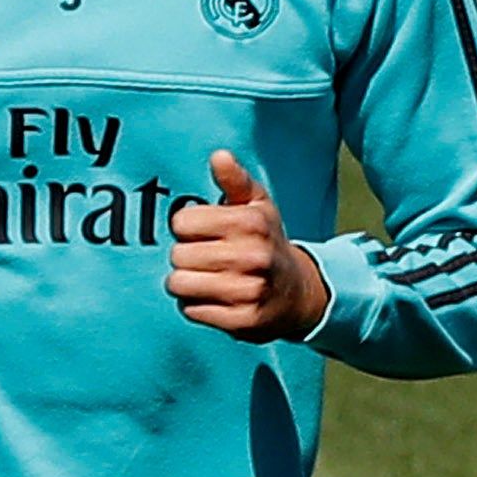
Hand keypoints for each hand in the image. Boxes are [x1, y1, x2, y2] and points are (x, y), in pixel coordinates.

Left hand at [168, 149, 331, 339]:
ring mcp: (249, 290)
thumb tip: (218, 156)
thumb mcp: (257, 207)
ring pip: (179, 284)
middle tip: (208, 259)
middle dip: (186, 258)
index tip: (206, 233)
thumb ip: (234, 180)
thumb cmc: (266, 242)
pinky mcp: (243, 320)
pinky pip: (192, 310)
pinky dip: (198, 307)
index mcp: (252, 223)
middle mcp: (253, 256)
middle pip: (178, 255)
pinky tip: (217, 299)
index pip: (182, 223)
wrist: (298, 293)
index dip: (189, 228)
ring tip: (209, 279)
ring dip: (188, 284)